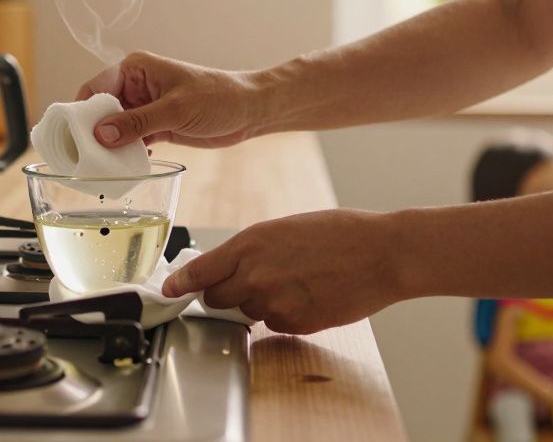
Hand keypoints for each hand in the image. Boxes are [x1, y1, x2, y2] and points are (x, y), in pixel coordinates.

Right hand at [76, 51, 266, 148]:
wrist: (250, 110)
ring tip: (104, 166)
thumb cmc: (218, 97)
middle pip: (100, 111)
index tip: (72, 136)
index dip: (81, 111)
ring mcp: (145, 107)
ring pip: (115, 128)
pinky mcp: (156, 125)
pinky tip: (128, 165)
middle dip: (94, 133)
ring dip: (111, 146)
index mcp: (135, 69)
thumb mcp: (175, 110)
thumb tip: (100, 133)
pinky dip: (127, 152)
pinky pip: (132, 140)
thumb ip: (137, 122)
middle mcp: (136, 86)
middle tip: (86, 157)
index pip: (95, 88)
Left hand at [160, 209, 405, 333]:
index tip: (170, 290)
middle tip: (250, 283)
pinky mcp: (295, 324)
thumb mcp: (286, 228)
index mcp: (250, 244)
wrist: (382, 254)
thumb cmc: (341, 233)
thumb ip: (254, 250)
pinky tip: (310, 295)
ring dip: (261, 303)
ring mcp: (274, 303)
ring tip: (296, 282)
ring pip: (249, 312)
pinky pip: (276, 324)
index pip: (200, 271)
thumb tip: (234, 267)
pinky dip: (286, 315)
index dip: (181, 283)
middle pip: (216, 298)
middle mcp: (255, 275)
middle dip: (225, 293)